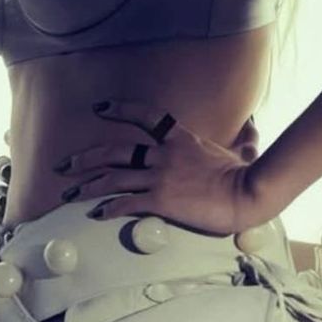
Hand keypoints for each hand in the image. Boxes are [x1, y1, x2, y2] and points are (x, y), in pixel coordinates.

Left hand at [53, 99, 262, 235]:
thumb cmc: (245, 175)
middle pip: (116, 151)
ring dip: (88, 185)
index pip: (146, 115)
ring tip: (71, 193)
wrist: (246, 194)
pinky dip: (108, 207)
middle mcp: (164, 154)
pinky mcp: (161, 200)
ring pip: (114, 178)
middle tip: (66, 165)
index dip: (121, 109)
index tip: (99, 108)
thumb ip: (242, 141)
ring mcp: (161, 176)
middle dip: (87, 158)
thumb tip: (255, 131)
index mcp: (180, 138)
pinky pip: (126, 202)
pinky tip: (96, 213)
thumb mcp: (240, 151)